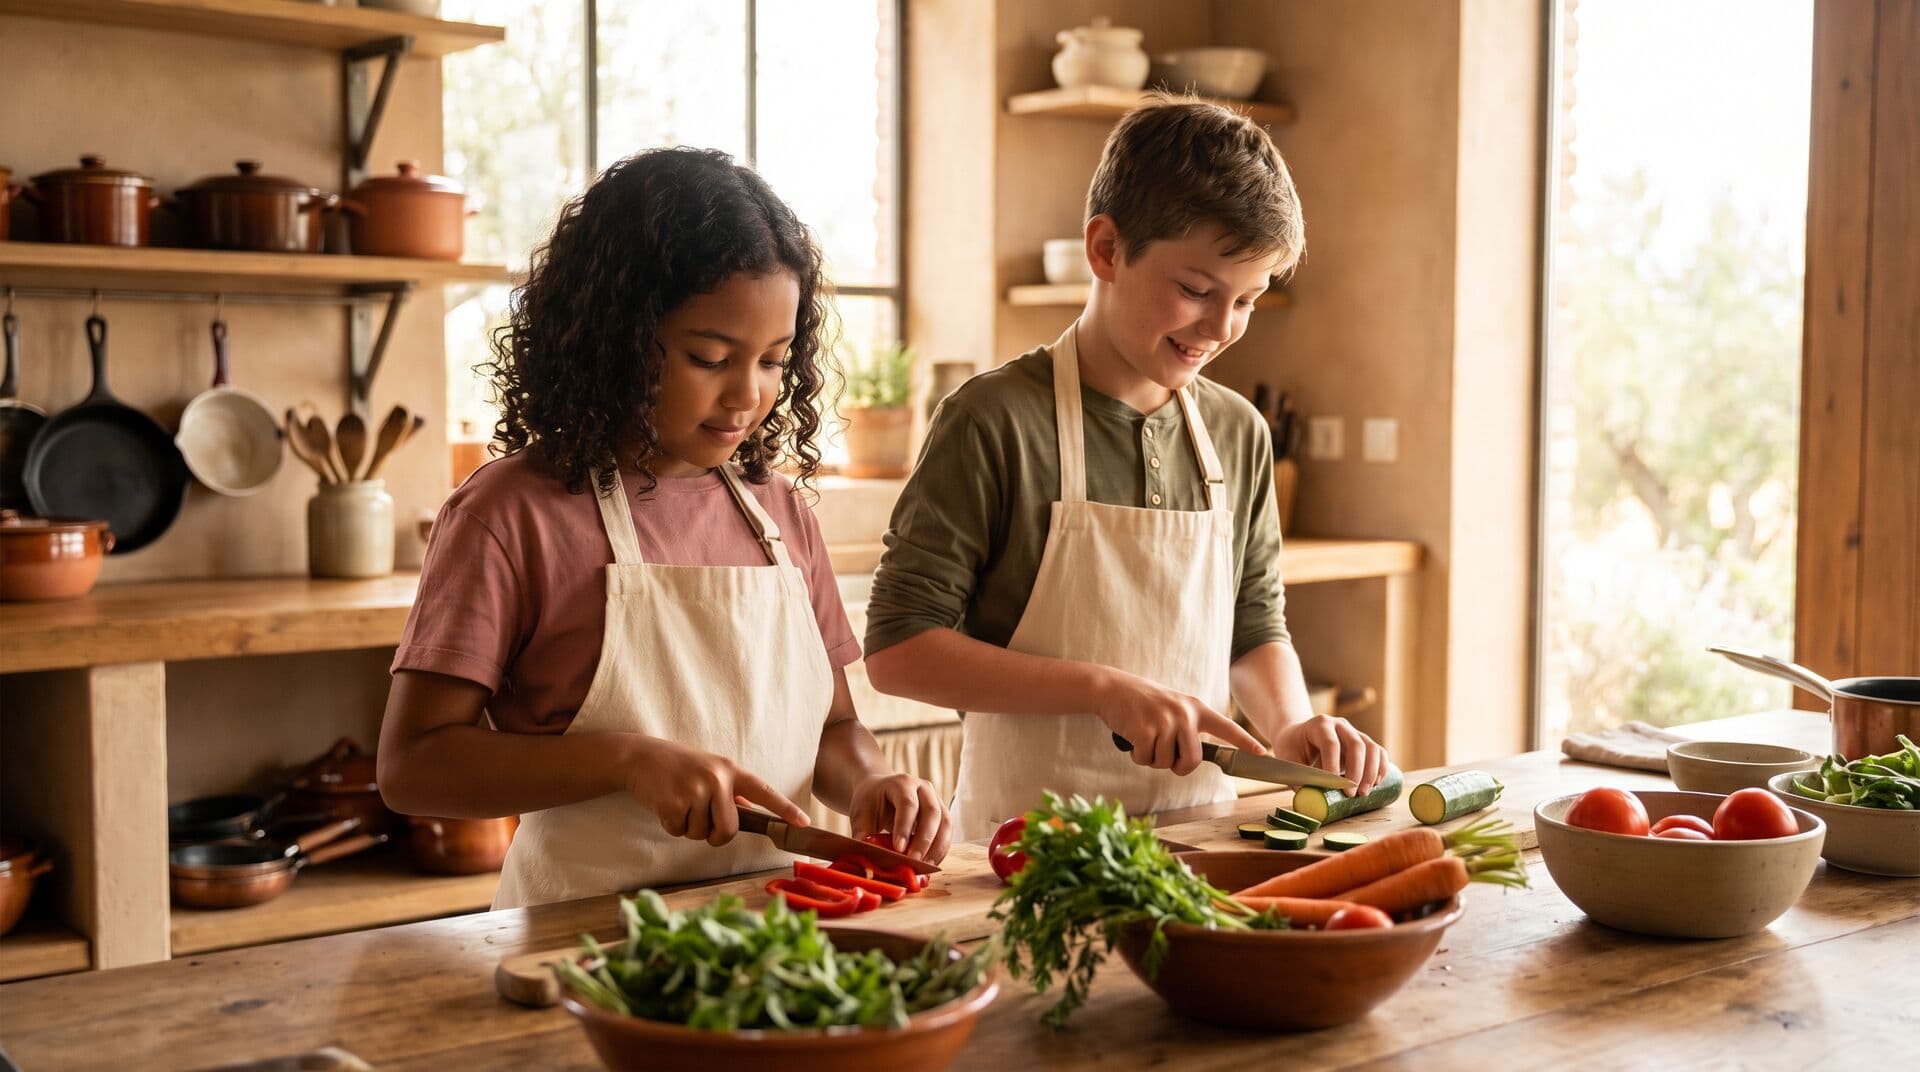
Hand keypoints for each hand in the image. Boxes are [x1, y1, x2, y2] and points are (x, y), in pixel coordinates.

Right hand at [621, 736, 809, 846]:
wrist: (640, 756)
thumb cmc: (679, 766)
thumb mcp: (710, 770)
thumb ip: (730, 790)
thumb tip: (750, 810)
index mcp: (730, 770)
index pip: (763, 792)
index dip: (785, 809)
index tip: (804, 823)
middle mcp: (717, 779)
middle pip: (729, 830)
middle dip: (715, 835)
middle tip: (700, 819)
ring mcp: (695, 790)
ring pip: (702, 834)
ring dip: (689, 827)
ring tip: (679, 802)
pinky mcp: (673, 803)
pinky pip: (679, 831)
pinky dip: (671, 825)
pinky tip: (665, 804)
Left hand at [849, 772, 951, 862]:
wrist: (880, 790)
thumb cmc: (870, 801)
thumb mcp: (860, 813)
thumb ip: (863, 833)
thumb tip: (868, 855)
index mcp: (901, 783)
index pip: (907, 804)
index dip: (904, 828)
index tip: (898, 849)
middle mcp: (923, 788)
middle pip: (932, 812)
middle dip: (924, 840)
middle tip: (914, 862)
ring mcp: (936, 799)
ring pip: (945, 823)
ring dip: (937, 848)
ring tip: (924, 867)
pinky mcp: (942, 813)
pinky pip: (947, 832)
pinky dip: (940, 850)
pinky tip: (930, 864)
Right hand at [1093, 671, 1267, 774]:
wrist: (1112, 688)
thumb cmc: (1144, 702)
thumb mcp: (1173, 707)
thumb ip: (1188, 727)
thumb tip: (1193, 759)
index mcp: (1195, 708)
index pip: (1226, 727)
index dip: (1244, 742)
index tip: (1262, 753)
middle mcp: (1184, 713)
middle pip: (1193, 760)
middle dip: (1179, 767)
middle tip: (1165, 756)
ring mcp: (1164, 721)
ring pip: (1166, 763)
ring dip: (1152, 758)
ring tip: (1144, 736)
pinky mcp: (1144, 730)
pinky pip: (1145, 759)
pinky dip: (1136, 755)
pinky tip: (1132, 737)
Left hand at [1269, 715, 1389, 794]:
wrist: (1298, 735)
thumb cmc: (1292, 747)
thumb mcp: (1288, 759)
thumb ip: (1297, 777)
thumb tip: (1310, 798)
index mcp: (1319, 725)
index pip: (1330, 743)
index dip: (1333, 764)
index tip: (1334, 785)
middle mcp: (1340, 725)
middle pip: (1356, 744)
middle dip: (1356, 771)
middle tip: (1351, 794)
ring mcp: (1354, 732)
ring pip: (1372, 748)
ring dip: (1372, 772)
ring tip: (1364, 793)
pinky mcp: (1364, 742)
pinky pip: (1379, 752)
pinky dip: (1381, 768)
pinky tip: (1375, 784)